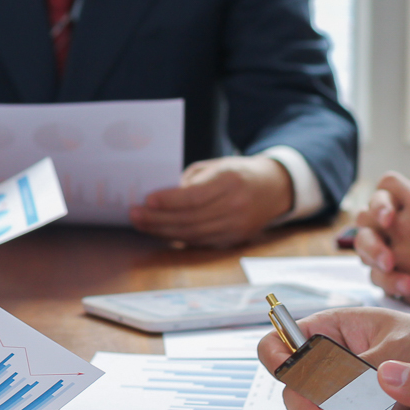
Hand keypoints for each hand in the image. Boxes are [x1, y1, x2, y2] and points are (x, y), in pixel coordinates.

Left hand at [129, 155, 293, 246]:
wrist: (274, 189)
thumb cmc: (237, 173)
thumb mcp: (215, 166)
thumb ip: (190, 181)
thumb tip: (161, 198)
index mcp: (230, 181)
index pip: (195, 196)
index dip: (169, 201)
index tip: (147, 200)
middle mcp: (235, 206)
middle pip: (190, 218)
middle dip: (158, 218)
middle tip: (135, 214)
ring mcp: (236, 226)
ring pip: (192, 234)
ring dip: (162, 231)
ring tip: (141, 223)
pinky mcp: (233, 240)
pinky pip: (200, 242)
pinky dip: (177, 238)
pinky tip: (160, 232)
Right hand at [256, 308, 409, 409]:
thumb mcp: (399, 351)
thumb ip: (360, 375)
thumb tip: (331, 401)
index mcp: (331, 333)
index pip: (278, 344)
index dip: (276, 360)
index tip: (292, 376)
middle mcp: (329, 364)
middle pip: (294, 391)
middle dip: (312, 409)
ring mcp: (342, 394)